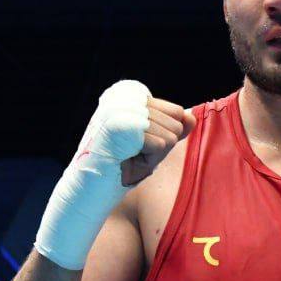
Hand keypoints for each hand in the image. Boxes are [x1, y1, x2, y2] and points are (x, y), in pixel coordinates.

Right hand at [71, 80, 195, 186]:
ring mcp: (123, 108)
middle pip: (176, 123)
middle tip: (132, 152)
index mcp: (130, 92)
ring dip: (153, 155)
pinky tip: (127, 160)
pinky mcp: (124, 125)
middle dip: (159, 146)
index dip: (162, 135)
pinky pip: (161, 146)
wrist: (90, 188)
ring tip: (128, 156)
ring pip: (171, 135)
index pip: (176, 111)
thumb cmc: (122, 166)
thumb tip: (190, 117)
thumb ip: (174, 128)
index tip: (136, 143)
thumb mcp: (154, 144)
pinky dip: (149, 160)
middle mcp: (125, 94)